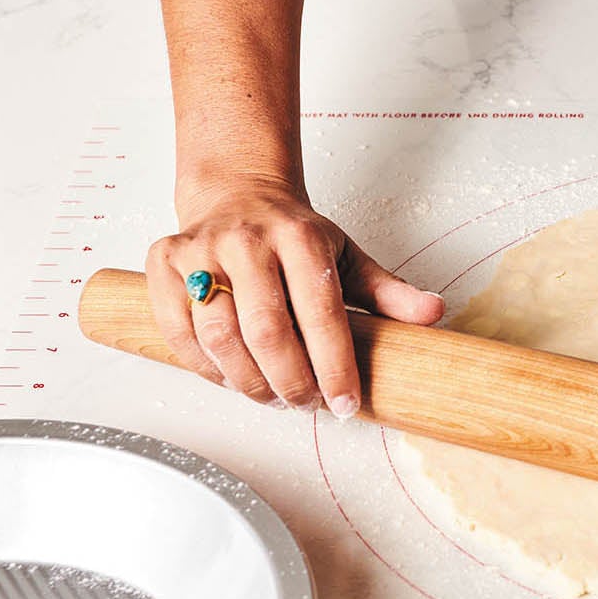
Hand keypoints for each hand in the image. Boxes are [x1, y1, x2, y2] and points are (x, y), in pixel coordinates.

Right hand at [143, 173, 444, 412]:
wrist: (237, 194)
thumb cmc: (294, 235)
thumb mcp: (347, 256)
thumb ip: (388, 291)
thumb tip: (433, 314)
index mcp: (300, 237)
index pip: (322, 313)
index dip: (335, 367)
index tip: (344, 403)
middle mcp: (247, 240)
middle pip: (267, 332)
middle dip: (291, 383)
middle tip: (305, 404)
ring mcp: (200, 251)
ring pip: (219, 337)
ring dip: (248, 382)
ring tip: (272, 395)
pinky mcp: (163, 264)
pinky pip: (179, 333)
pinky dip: (206, 369)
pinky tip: (232, 378)